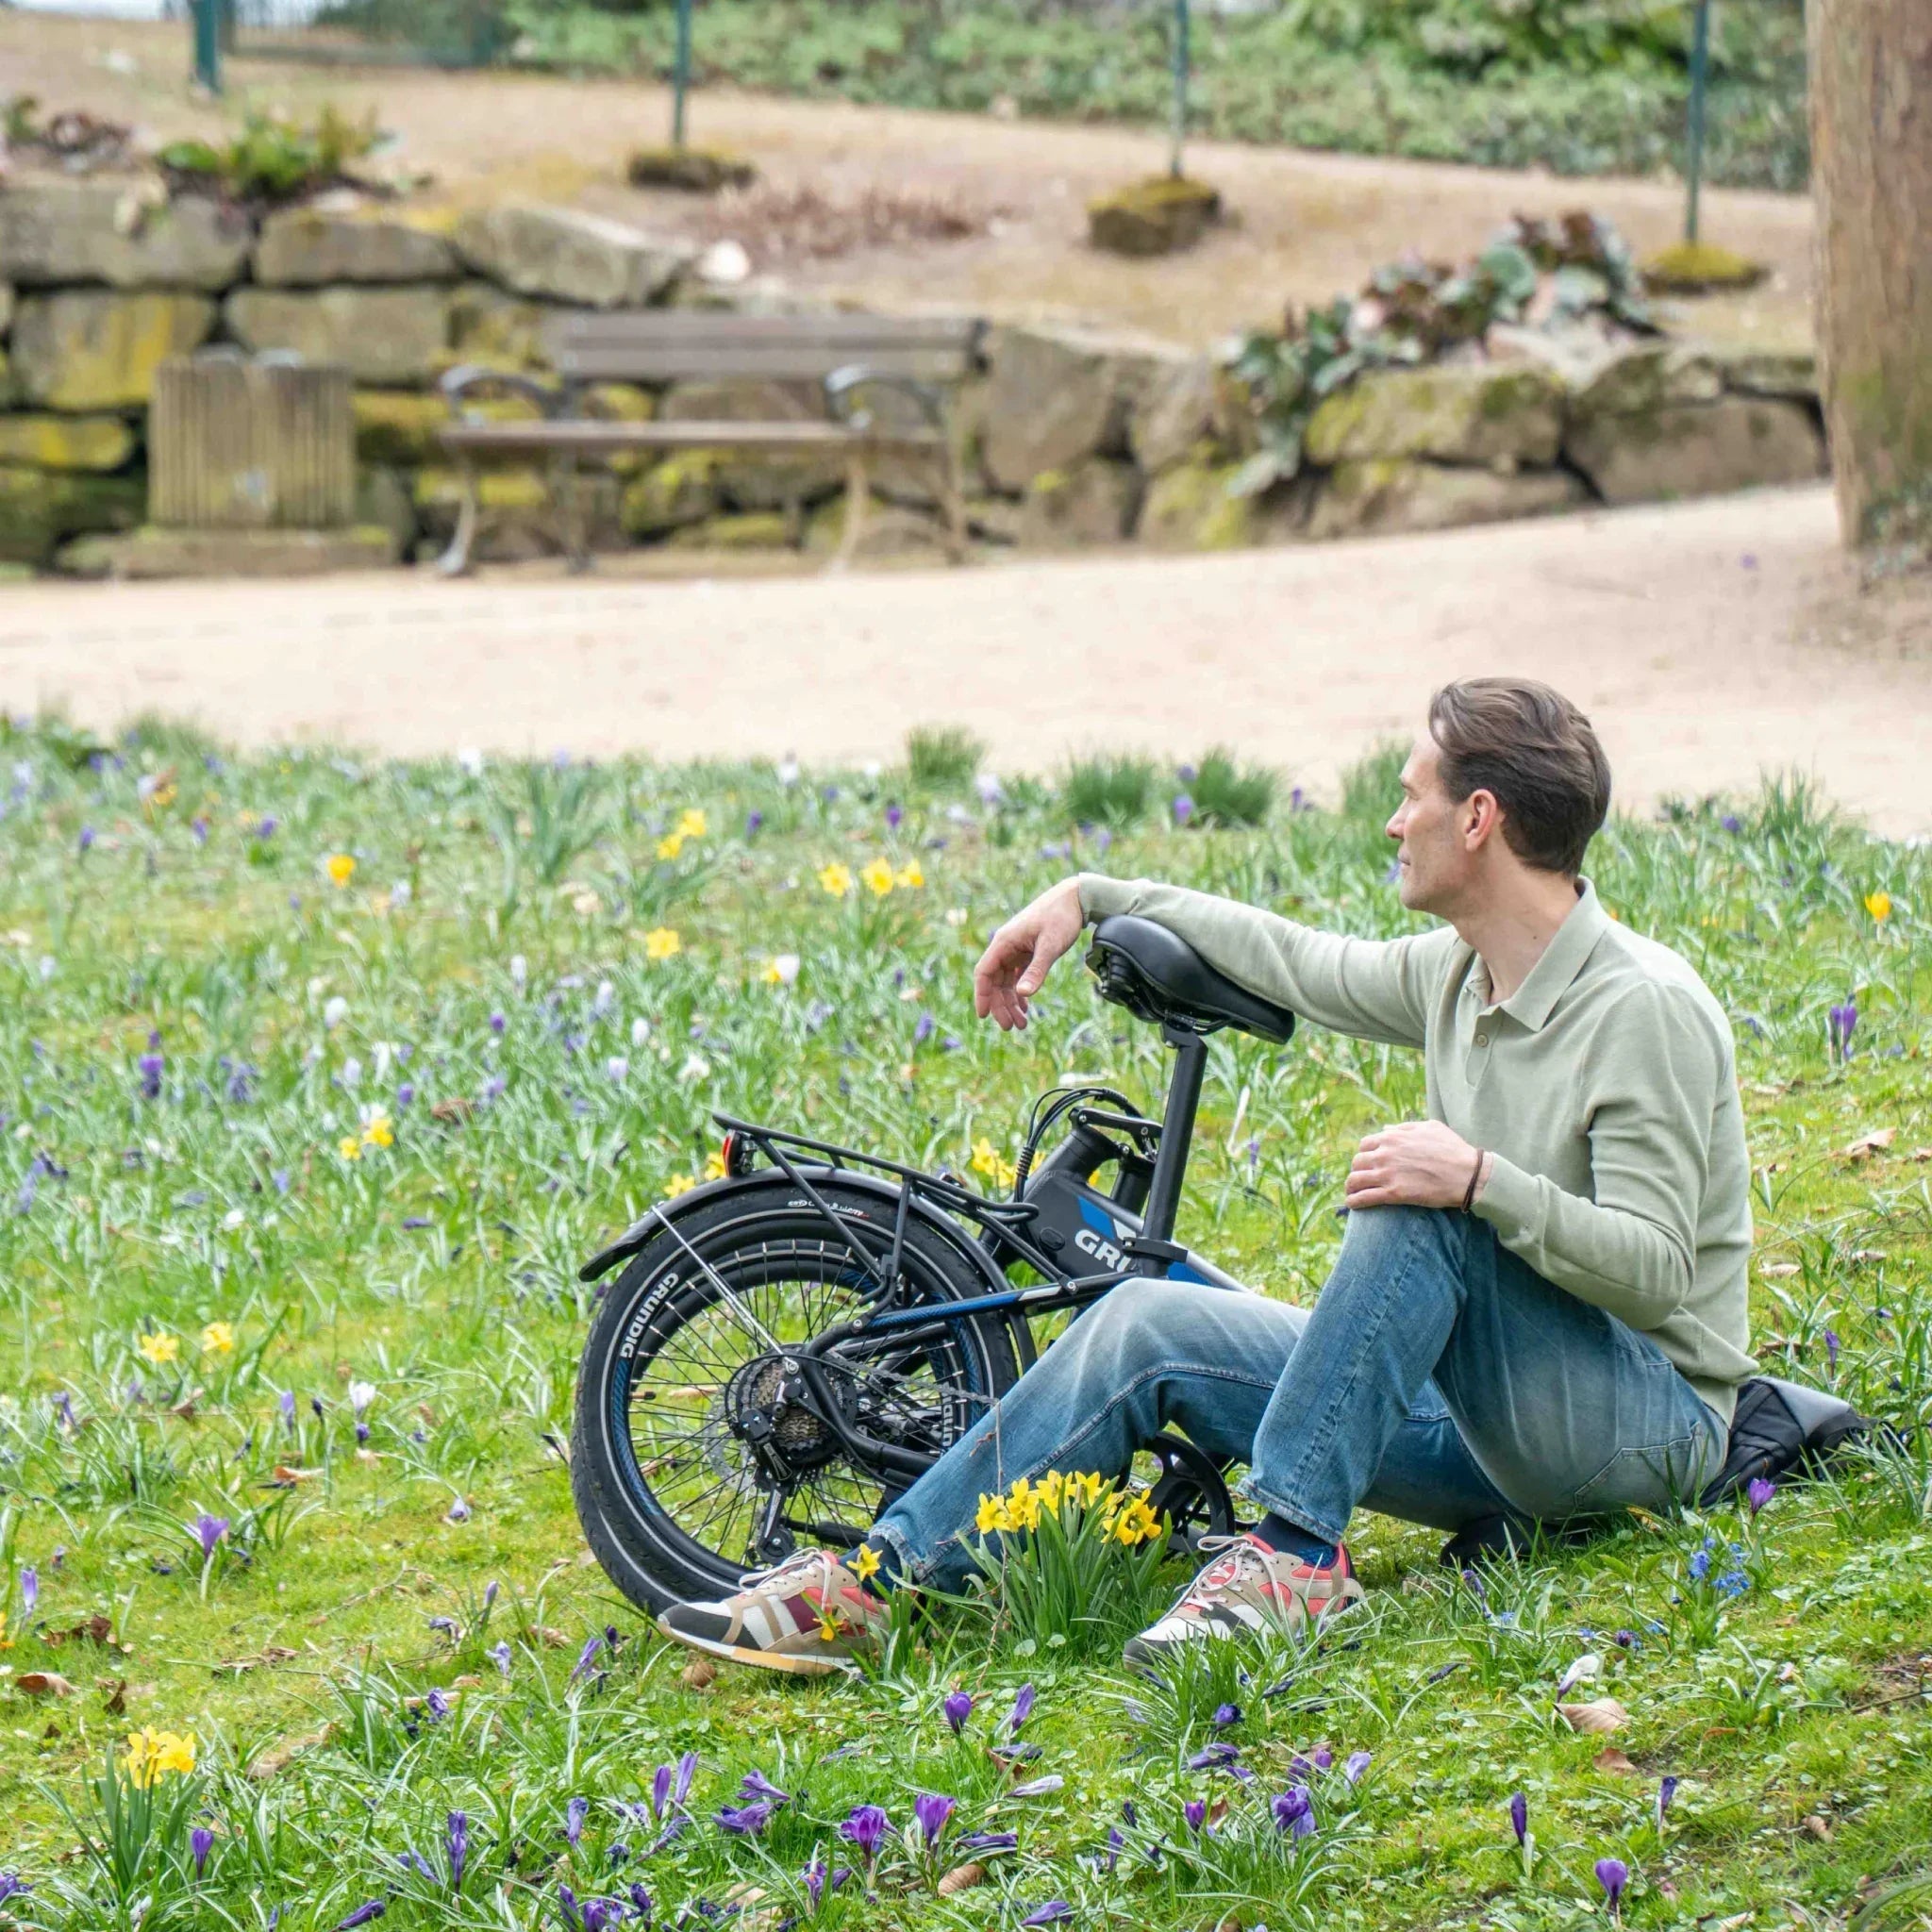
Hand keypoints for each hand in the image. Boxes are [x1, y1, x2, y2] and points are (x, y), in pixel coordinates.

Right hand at [973, 878, 1086, 1030]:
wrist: (1075, 897)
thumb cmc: (1061, 916)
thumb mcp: (1050, 945)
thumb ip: (1037, 970)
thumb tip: (1022, 994)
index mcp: (1004, 942)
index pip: (984, 972)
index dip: (981, 995)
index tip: (984, 1016)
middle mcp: (1006, 946)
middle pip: (994, 981)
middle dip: (1000, 1005)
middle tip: (1011, 1027)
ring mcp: (1016, 949)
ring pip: (1006, 981)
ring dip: (1011, 1002)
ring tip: (1021, 1024)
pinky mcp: (1027, 951)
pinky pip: (1017, 976)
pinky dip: (1020, 992)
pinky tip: (1026, 1007)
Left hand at [1344, 1120, 1486, 1210]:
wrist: (1467, 1174)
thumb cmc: (1453, 1149)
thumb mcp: (1429, 1128)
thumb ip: (1404, 1128)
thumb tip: (1386, 1129)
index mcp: (1392, 1137)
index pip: (1365, 1145)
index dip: (1365, 1155)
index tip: (1368, 1163)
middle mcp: (1385, 1154)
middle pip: (1357, 1162)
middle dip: (1357, 1171)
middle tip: (1361, 1179)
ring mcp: (1387, 1174)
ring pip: (1355, 1180)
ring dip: (1350, 1187)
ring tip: (1352, 1193)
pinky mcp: (1393, 1193)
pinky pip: (1364, 1198)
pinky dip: (1354, 1202)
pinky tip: (1352, 1205)